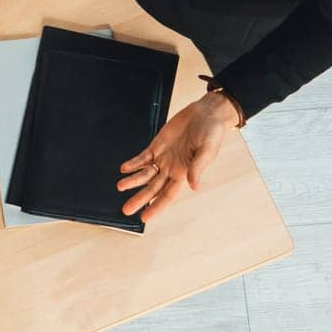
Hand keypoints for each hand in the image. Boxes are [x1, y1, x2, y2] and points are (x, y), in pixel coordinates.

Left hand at [118, 92, 238, 221]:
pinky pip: (143, 157)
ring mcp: (163, 158)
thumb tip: (194, 186)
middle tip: (126, 210)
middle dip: (139, 199)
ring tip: (120, 187)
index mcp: (185, 174)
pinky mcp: (157, 145)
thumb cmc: (212, 133)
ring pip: (145, 174)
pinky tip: (124, 168)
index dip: (156, 206)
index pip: (168, 195)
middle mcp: (172, 169)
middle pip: (152, 188)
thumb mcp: (207, 151)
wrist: (206, 113)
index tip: (145, 218)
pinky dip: (133, 163)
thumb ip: (198, 168)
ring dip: (132, 181)